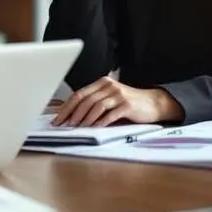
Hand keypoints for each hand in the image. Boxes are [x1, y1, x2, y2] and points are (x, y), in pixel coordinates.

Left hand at [51, 77, 182, 126]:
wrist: (153, 103)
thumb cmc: (128, 103)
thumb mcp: (110, 99)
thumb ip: (94, 103)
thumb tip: (72, 116)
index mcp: (102, 83)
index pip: (79, 94)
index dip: (66, 107)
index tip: (58, 118)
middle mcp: (109, 86)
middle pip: (85, 99)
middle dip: (71, 113)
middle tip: (64, 124)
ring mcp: (118, 94)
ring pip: (96, 106)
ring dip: (84, 118)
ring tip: (77, 127)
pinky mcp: (127, 105)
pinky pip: (110, 114)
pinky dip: (101, 121)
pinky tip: (95, 128)